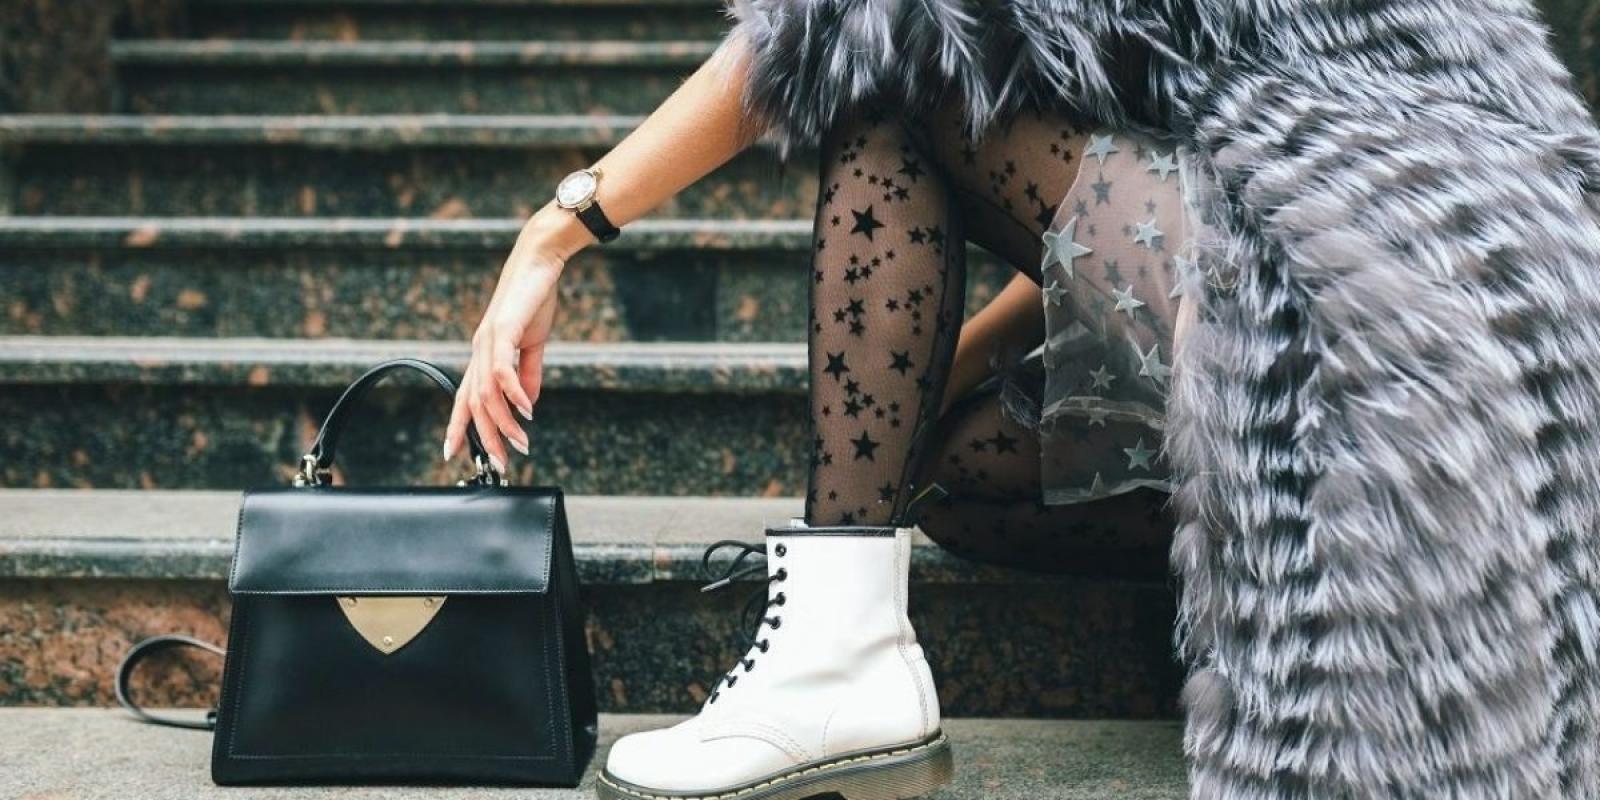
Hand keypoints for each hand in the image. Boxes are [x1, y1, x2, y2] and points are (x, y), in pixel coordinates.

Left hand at [443, 221, 570, 471]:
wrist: (538, 262)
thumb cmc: (534, 299)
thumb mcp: (533, 343)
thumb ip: (529, 373)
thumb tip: (529, 404)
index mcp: (484, 355)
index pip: (465, 398)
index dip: (458, 427)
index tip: (454, 455)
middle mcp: (479, 351)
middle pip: (474, 405)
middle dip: (485, 439)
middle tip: (500, 466)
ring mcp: (487, 342)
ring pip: (487, 395)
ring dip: (504, 424)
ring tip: (521, 444)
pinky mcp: (502, 331)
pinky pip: (502, 371)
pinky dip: (515, 394)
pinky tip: (528, 410)